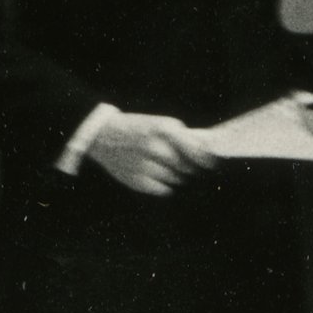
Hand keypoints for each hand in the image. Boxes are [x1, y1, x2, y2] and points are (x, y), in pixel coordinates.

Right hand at [88, 112, 218, 197]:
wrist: (100, 136)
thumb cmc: (135, 128)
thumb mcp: (157, 123)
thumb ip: (181, 135)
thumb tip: (206, 150)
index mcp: (162, 129)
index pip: (196, 151)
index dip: (207, 159)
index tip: (211, 163)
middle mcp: (154, 147)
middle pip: (187, 167)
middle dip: (189, 167)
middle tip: (185, 165)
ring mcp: (145, 165)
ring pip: (176, 179)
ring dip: (176, 175)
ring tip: (165, 167)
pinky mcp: (137, 181)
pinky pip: (163, 190)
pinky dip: (164, 185)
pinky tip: (156, 175)